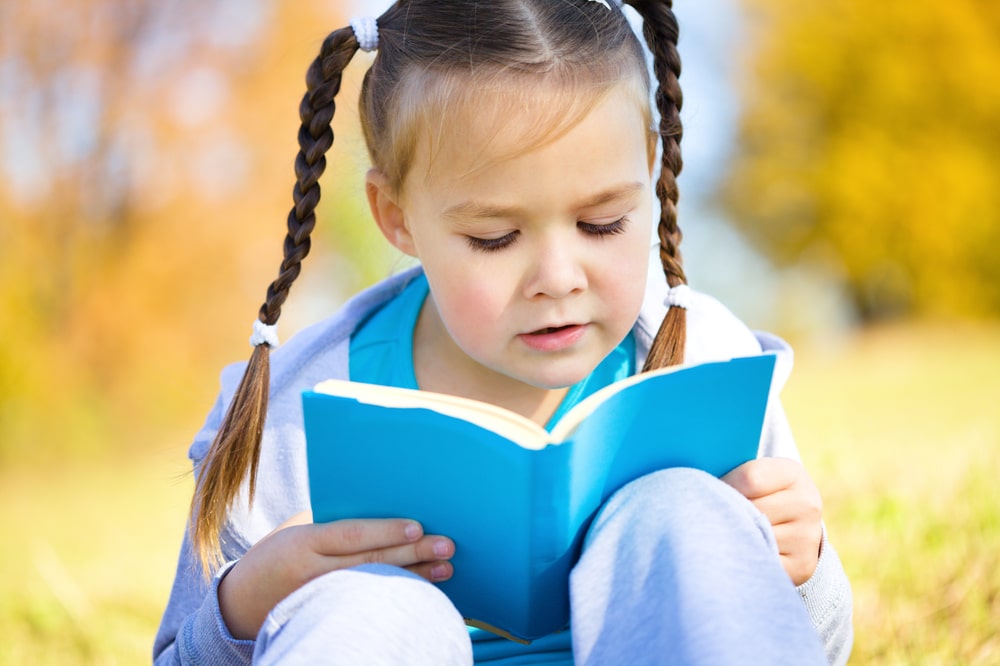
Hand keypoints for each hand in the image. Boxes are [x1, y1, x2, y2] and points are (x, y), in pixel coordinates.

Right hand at [218, 511, 454, 639]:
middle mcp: (312, 574)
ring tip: (444, 568)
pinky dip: (397, 597)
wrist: (238, 605)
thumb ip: (330, 523)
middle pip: (371, 562)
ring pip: (374, 587)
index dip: (386, 531)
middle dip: (412, 553)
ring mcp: (320, 601)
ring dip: (413, 578)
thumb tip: (379, 512)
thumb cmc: (274, 556)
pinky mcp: (326, 618)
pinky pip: (368, 606)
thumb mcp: (294, 531)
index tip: (418, 526)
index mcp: (303, 543)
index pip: (351, 535)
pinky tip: (421, 592)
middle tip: (446, 546)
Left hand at [722, 457, 822, 585]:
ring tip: (724, 532)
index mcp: (792, 474)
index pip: (750, 479)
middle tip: (710, 515)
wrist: (793, 524)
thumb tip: (696, 485)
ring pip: (754, 536)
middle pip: (751, 510)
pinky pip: (761, 561)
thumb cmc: (759, 493)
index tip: (710, 490)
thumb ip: (732, 474)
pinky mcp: (801, 565)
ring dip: (732, 536)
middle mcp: (807, 504)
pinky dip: (744, 557)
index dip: (723, 485)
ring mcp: (806, 537)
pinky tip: (737, 550)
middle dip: (726, 512)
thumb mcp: (754, 473)